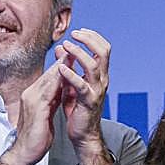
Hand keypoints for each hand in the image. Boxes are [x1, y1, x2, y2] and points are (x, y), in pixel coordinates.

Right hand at [0, 65, 63, 164]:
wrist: (25, 152)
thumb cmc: (36, 137)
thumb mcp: (45, 116)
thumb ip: (50, 103)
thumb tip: (58, 95)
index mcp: (34, 96)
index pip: (49, 78)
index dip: (61, 67)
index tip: (73, 57)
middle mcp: (31, 93)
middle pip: (49, 74)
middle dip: (62, 61)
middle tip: (75, 49)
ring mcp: (31, 99)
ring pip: (49, 78)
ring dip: (61, 66)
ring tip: (72, 55)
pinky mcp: (36, 107)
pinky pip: (48, 90)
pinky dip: (58, 81)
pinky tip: (67, 74)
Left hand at [57, 29, 112, 164]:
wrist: (82, 133)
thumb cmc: (77, 108)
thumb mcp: (71, 82)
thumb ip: (68, 65)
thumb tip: (60, 48)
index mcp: (100, 75)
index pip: (103, 49)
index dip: (93, 37)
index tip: (78, 32)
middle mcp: (102, 80)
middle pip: (103, 52)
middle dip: (89, 40)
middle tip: (74, 34)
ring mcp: (97, 91)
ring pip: (94, 66)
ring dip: (79, 53)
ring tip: (66, 46)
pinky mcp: (89, 102)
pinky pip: (82, 85)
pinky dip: (71, 74)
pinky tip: (61, 68)